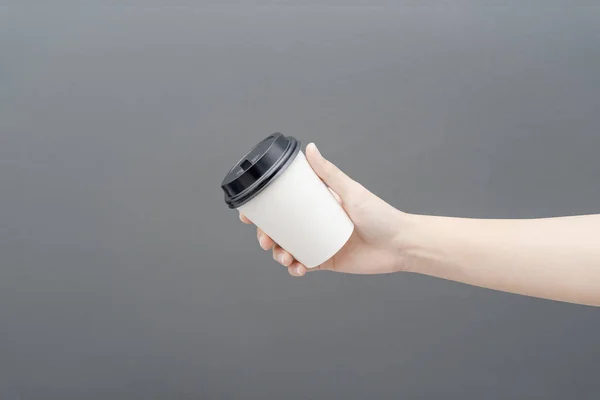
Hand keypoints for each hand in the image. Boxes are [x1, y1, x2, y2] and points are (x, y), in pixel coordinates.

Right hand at [240, 143, 411, 276]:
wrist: (400, 244)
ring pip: (288, 249)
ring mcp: (319, 243)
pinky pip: (304, 265)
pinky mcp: (326, 261)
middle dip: (266, 236)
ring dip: (279, 255)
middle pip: (280, 229)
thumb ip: (329, 172)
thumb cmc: (380, 214)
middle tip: (266, 241)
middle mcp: (315, 223)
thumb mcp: (351, 191)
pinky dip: (296, 269)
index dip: (263, 211)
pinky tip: (297, 269)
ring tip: (284, 257)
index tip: (248, 214)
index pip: (284, 205)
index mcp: (317, 205)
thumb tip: (309, 148)